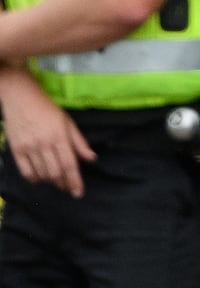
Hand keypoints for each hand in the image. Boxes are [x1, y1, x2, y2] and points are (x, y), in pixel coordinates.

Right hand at [0, 71, 95, 196]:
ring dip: (51, 182)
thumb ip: (79, 141)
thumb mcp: (67, 121)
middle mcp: (44, 143)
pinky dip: (35, 179)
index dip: (75, 181)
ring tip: (57, 181)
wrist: (22, 98)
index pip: (69, 164)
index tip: (79, 193)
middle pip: (56, 172)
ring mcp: (29, 148)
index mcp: (59, 135)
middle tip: (69, 188)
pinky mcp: (17, 151)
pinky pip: (26, 173)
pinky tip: (41, 178)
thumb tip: (91, 158)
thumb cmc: (48, 108)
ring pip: (42, 174)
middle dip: (64, 184)